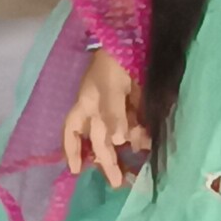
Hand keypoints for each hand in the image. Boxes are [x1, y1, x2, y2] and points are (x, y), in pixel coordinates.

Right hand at [64, 50, 149, 186]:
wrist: (134, 37)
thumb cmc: (113, 61)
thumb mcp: (108, 88)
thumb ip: (112, 114)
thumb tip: (117, 142)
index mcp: (86, 106)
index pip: (72, 133)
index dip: (72, 152)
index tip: (75, 171)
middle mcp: (100, 110)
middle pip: (101, 140)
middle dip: (107, 162)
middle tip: (117, 182)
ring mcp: (120, 106)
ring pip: (121, 135)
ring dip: (128, 149)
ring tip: (136, 168)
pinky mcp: (138, 102)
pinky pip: (138, 123)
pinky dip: (142, 135)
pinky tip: (148, 143)